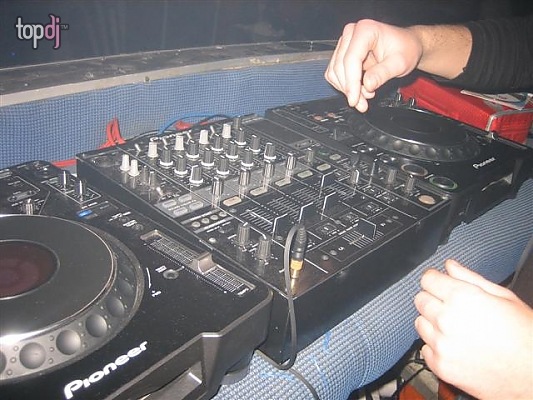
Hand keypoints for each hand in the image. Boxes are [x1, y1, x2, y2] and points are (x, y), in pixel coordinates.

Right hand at [324, 19, 421, 111]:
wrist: (406, 45)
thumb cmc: (405, 49)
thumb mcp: (400, 63)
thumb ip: (383, 74)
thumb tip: (367, 86)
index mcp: (366, 30)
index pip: (351, 59)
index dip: (351, 83)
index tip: (355, 100)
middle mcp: (351, 34)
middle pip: (340, 67)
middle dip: (349, 89)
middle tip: (362, 104)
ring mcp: (344, 44)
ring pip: (334, 72)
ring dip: (346, 89)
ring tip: (364, 97)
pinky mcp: (341, 54)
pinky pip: (334, 74)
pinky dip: (344, 86)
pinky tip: (358, 90)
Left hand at [414, 259, 532, 399]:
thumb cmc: (525, 336)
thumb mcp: (504, 297)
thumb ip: (470, 279)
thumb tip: (449, 266)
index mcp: (462, 298)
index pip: (427, 279)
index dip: (435, 279)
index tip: (440, 283)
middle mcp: (446, 320)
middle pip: (420, 299)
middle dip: (433, 299)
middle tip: (451, 306)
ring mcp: (441, 345)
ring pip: (419, 323)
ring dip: (432, 322)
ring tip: (455, 328)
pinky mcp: (440, 366)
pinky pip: (424, 348)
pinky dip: (435, 346)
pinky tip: (455, 346)